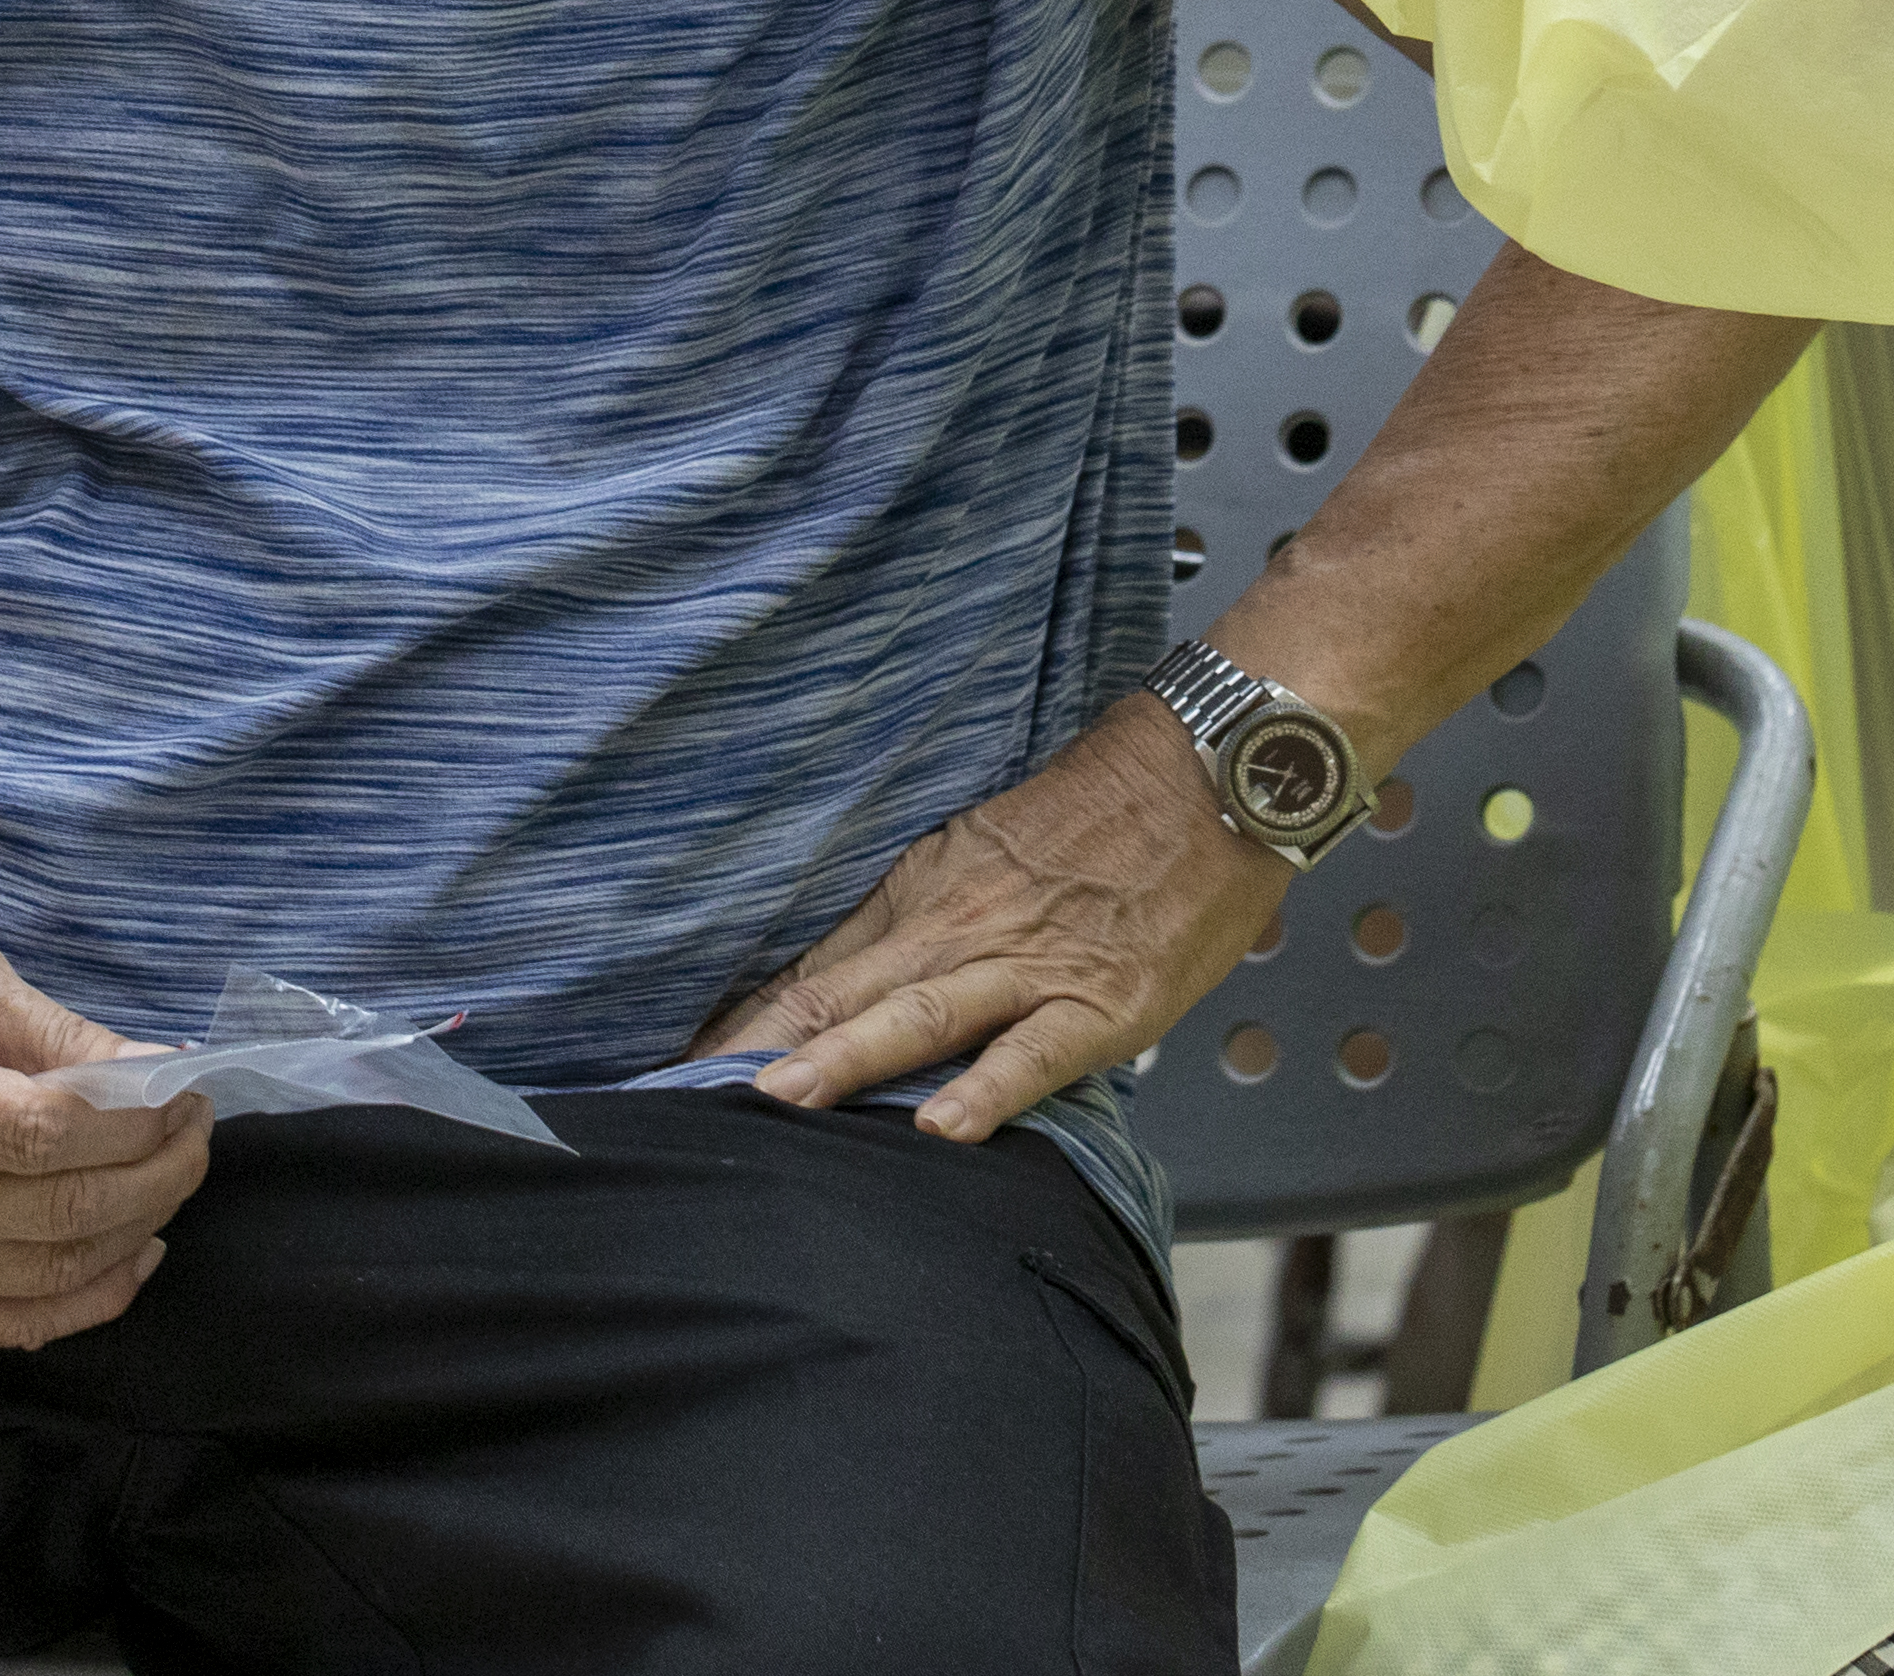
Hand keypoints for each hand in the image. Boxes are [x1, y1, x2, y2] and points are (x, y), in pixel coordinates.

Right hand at [0, 914, 211, 1345]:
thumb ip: (58, 1033)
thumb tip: (160, 1072)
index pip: (41, 1136)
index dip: (133, 1119)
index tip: (185, 1087)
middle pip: (56, 1211)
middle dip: (156, 1170)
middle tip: (197, 1123)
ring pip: (50, 1271)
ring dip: (139, 1223)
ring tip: (174, 1167)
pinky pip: (12, 1322)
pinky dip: (92, 1294)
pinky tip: (137, 1247)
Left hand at [692, 696, 1294, 1139]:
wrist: (1219, 767)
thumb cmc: (1115, 804)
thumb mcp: (996, 843)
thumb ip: (934, 915)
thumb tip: (867, 986)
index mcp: (931, 887)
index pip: (818, 966)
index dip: (746, 1021)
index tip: (675, 1068)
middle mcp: (963, 924)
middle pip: (845, 994)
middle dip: (762, 1051)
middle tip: (678, 1099)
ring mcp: (1032, 964)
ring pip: (920, 1018)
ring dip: (845, 1062)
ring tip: (778, 1104)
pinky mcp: (1102, 1000)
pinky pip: (1034, 1052)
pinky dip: (986, 1089)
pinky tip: (940, 1127)